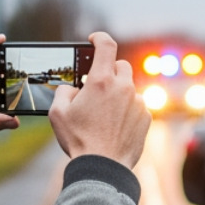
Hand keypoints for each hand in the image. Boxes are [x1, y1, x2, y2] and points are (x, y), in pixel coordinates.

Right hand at [48, 31, 150, 168]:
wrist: (104, 166)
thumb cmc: (79, 140)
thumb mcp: (58, 113)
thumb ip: (64, 91)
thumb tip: (72, 87)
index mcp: (101, 81)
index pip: (106, 45)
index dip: (100, 38)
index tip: (94, 40)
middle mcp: (123, 87)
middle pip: (121, 65)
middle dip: (109, 71)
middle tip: (97, 86)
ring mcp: (137, 102)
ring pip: (129, 88)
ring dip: (118, 93)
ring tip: (104, 114)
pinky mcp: (146, 116)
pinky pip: (137, 105)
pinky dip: (127, 110)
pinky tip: (115, 125)